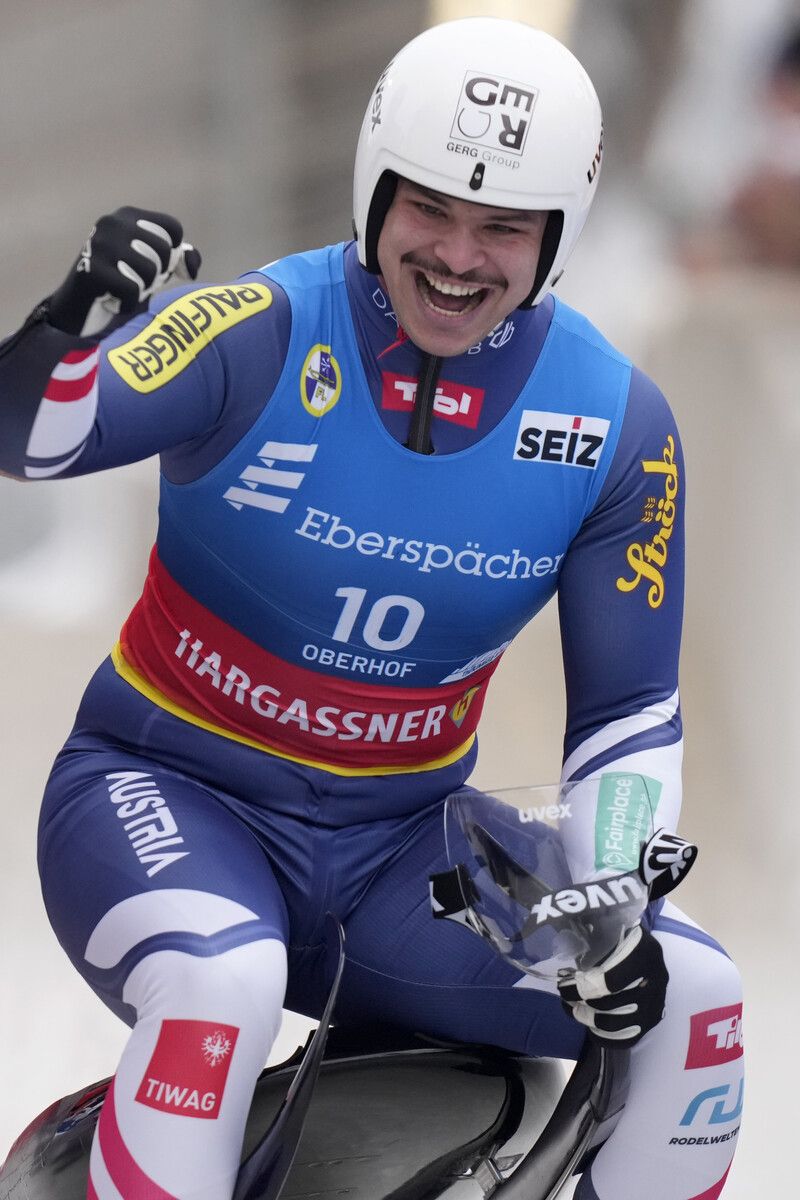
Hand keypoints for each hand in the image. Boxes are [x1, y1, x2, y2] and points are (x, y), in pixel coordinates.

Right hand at [47, 207, 200, 337]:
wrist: (79, 305)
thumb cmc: (122, 281)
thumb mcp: (154, 264)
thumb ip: (178, 258)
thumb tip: (192, 268)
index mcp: (128, 215)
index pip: (173, 228)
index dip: (173, 253)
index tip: (157, 264)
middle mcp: (113, 223)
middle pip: (164, 251)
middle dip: (156, 274)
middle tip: (134, 279)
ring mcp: (100, 245)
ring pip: (149, 272)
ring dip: (141, 289)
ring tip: (122, 287)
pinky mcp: (92, 269)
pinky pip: (131, 290)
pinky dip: (127, 303)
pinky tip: (113, 299)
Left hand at [558, 924, 667, 1045]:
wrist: (645, 949)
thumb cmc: (618, 936)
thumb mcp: (605, 929)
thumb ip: (587, 940)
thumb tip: (562, 957)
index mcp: (643, 951)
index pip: (609, 981)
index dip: (582, 987)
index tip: (563, 984)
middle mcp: (655, 979)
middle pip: (609, 1004)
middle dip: (581, 1004)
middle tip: (566, 997)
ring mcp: (656, 1002)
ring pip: (614, 1024)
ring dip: (588, 1018)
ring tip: (575, 1009)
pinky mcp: (653, 1020)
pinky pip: (626, 1038)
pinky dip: (602, 1035)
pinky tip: (590, 1023)